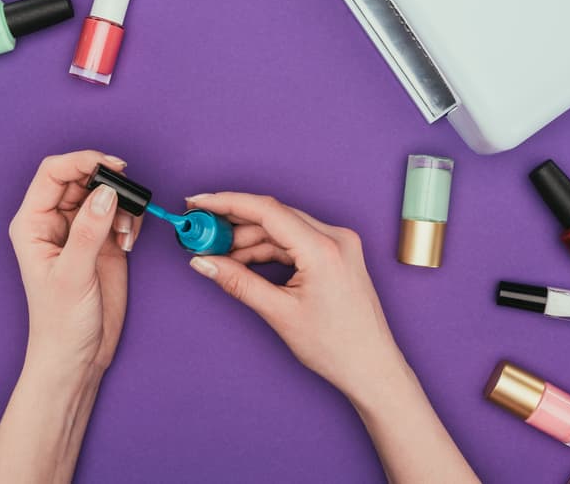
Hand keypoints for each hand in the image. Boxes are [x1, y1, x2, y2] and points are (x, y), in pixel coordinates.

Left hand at [8, 151, 142, 374]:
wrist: (78, 355)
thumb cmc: (60, 322)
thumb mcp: (73, 275)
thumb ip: (89, 230)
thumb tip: (106, 192)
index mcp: (33, 223)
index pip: (53, 173)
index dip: (82, 162)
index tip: (112, 166)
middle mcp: (55, 222)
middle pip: (81, 178)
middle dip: (107, 182)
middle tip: (128, 196)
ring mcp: (81, 231)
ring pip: (103, 193)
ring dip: (122, 204)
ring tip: (126, 232)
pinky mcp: (103, 242)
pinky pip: (120, 213)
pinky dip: (131, 220)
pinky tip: (130, 242)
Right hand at [184, 192, 404, 401]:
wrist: (372, 366)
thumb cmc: (336, 346)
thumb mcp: (279, 313)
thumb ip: (238, 282)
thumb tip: (204, 262)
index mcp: (323, 249)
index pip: (266, 210)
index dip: (226, 203)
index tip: (197, 203)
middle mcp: (335, 237)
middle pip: (273, 216)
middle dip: (233, 224)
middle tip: (201, 234)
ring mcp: (339, 243)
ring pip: (283, 228)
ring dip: (249, 239)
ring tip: (218, 255)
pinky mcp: (337, 253)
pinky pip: (296, 241)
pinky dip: (268, 249)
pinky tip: (244, 261)